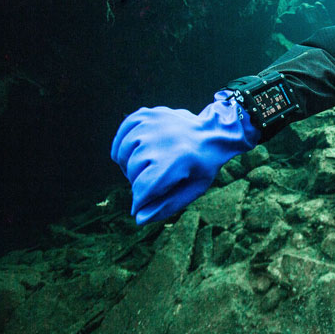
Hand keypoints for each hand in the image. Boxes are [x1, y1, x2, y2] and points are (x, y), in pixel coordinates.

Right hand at [111, 91, 259, 223]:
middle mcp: (162, 140)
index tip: (140, 206)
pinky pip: (121, 136)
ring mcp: (153, 124)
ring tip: (148, 166)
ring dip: (131, 166)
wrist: (213, 132)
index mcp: (177, 160)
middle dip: (139, 182)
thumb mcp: (193, 189)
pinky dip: (122, 147)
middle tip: (155, 179)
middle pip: (132, 172)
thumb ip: (167, 206)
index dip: (140, 202)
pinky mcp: (146, 114)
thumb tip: (138, 219)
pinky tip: (135, 152)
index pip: (144, 188)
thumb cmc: (203, 166)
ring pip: (124, 155)